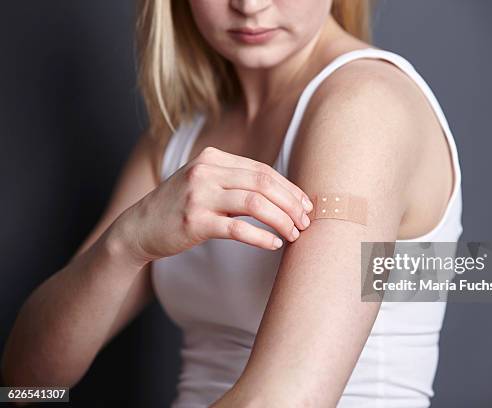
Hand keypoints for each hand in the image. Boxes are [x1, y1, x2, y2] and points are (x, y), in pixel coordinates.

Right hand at [113, 146, 312, 264]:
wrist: (138, 227)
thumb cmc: (179, 207)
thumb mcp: (204, 182)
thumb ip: (235, 180)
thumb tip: (282, 194)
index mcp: (213, 158)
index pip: (263, 170)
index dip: (289, 189)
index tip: (306, 206)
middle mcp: (206, 171)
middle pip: (264, 183)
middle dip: (291, 204)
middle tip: (306, 222)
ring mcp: (199, 195)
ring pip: (255, 203)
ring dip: (282, 220)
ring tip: (294, 234)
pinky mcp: (194, 221)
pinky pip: (238, 228)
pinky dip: (261, 237)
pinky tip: (274, 244)